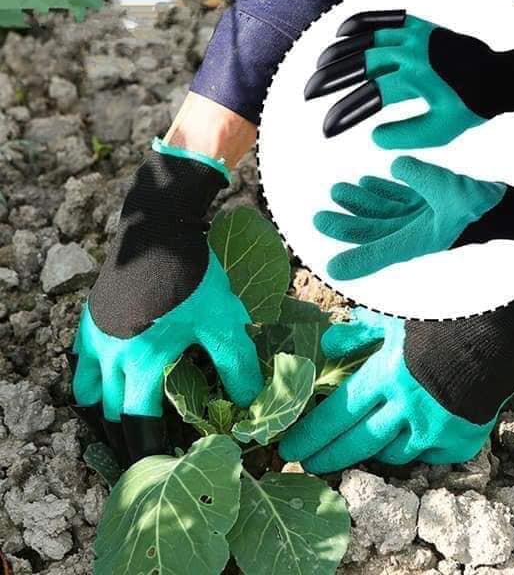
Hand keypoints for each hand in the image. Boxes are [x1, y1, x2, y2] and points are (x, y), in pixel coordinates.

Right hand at [70, 139, 262, 466]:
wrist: (157, 229)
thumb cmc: (192, 276)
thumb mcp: (223, 321)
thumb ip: (237, 364)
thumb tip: (251, 401)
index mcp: (142, 363)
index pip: (139, 424)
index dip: (151, 450)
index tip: (163, 465)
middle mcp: (110, 357)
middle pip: (109, 415)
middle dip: (125, 439)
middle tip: (142, 454)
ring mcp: (96, 337)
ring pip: (87, 391)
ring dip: (101, 413)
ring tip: (119, 427)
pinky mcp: (91, 318)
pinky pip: (80, 360)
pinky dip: (89, 380)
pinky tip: (104, 381)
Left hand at [279, 281, 513, 473]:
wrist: (498, 327)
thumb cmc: (439, 315)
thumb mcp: (392, 314)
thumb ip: (356, 332)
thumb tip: (328, 344)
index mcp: (385, 376)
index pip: (337, 414)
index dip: (310, 435)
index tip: (289, 449)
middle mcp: (407, 408)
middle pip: (358, 442)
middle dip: (327, 456)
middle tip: (304, 465)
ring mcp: (436, 428)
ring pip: (392, 454)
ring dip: (371, 451)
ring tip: (355, 447)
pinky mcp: (461, 439)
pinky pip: (428, 454)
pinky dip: (413, 447)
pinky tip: (405, 439)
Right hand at [305, 11, 513, 146]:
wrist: (499, 77)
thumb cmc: (469, 108)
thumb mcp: (439, 132)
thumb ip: (405, 136)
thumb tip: (373, 137)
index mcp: (415, 80)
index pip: (369, 97)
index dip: (344, 114)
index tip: (327, 130)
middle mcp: (411, 54)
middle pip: (360, 63)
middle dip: (330, 80)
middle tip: (309, 92)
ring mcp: (415, 36)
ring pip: (367, 39)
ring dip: (340, 52)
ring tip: (319, 65)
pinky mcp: (420, 26)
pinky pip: (385, 19)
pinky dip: (362, 24)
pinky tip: (343, 32)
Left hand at [315, 156, 513, 279]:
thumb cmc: (486, 196)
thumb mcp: (449, 194)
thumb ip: (414, 189)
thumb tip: (393, 166)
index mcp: (420, 239)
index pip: (376, 245)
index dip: (349, 244)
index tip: (324, 244)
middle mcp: (419, 230)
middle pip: (375, 228)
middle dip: (348, 218)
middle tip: (322, 210)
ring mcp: (425, 214)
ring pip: (385, 210)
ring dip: (362, 200)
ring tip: (339, 189)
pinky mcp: (432, 198)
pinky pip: (401, 197)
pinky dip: (384, 189)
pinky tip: (367, 180)